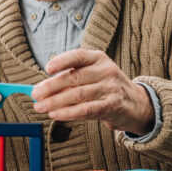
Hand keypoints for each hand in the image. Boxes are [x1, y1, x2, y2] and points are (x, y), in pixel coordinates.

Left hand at [31, 49, 154, 135]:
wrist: (136, 103)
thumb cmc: (107, 87)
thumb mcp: (93, 75)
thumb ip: (72, 78)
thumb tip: (43, 87)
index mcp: (98, 58)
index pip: (78, 56)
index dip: (61, 61)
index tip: (47, 69)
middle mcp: (106, 71)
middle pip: (74, 78)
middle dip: (51, 86)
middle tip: (35, 94)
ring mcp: (110, 89)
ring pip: (78, 95)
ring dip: (55, 102)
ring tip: (40, 107)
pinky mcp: (112, 106)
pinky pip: (86, 110)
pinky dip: (68, 113)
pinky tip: (55, 114)